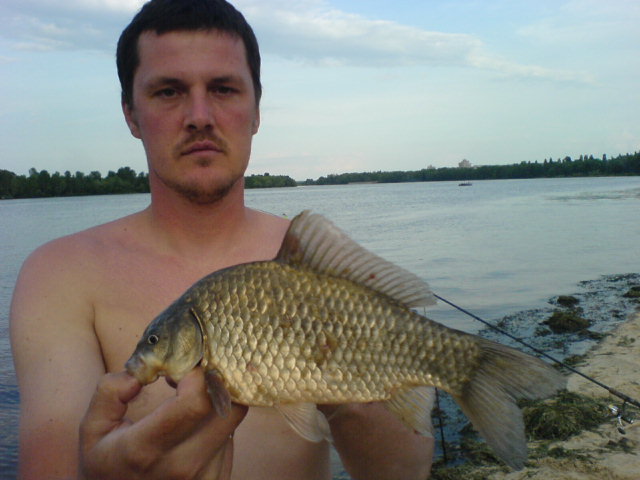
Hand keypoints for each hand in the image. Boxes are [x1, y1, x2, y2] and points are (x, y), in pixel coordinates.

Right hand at [79, 368, 246, 479]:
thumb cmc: (108, 463)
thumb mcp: (93, 430)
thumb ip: (110, 392)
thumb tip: (142, 371)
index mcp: (146, 449)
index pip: (195, 403)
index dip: (196, 376)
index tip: (184, 368)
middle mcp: (182, 466)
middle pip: (228, 409)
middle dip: (216, 382)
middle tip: (200, 374)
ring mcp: (204, 476)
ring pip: (233, 421)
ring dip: (219, 400)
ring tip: (196, 395)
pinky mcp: (218, 478)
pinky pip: (232, 438)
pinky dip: (220, 421)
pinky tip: (199, 420)